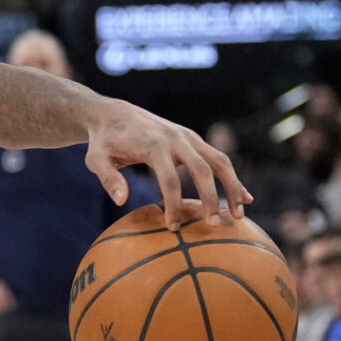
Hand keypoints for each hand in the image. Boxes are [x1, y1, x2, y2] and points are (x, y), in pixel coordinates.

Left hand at [82, 98, 249, 220]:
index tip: (173, 227)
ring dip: (232, 187)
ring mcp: (189, 137)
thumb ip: (108, 178)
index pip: (169, 179)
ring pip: (220, 161)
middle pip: (203, 169)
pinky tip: (244, 198)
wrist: (114, 114)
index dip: (173, 204)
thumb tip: (122, 201)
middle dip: (210, 197)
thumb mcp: (96, 158)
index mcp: (153, 144)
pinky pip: (219, 158)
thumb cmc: (104, 140)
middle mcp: (176, 139)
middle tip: (213, 224)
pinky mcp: (193, 139)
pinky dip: (232, 177)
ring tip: (238, 216)